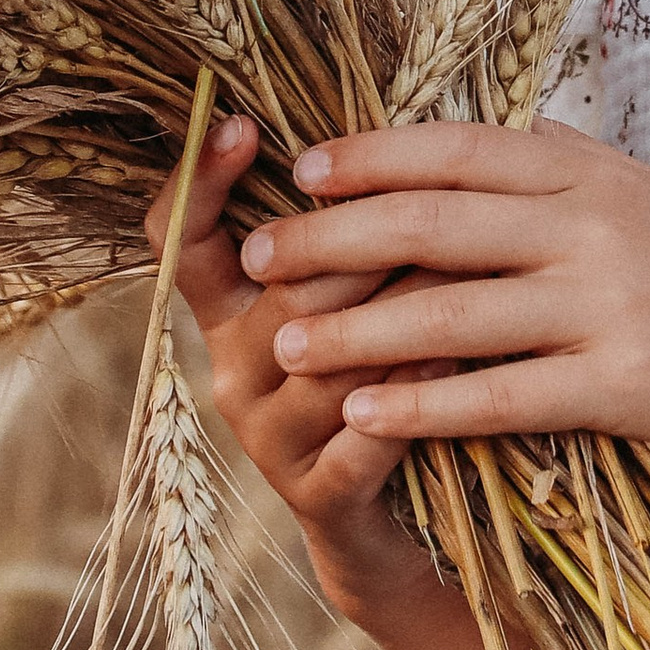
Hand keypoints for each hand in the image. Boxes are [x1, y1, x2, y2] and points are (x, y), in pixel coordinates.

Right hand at [145, 115, 477, 649]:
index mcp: (230, 310)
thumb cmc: (383, 378)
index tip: (239, 123)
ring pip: (329, 355)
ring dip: (401, 310)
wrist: (396, 526)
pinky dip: (411, 395)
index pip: (182, 239)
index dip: (201, 182)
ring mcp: (270, 439)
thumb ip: (348, 229)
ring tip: (467, 270)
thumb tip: (385, 124)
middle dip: (357, 240)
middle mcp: (232, 369)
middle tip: (428, 199)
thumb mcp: (353, 300)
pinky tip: (456, 362)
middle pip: (280, 286)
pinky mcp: (319, 496)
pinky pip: (364, 435)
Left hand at [236, 119, 649, 489]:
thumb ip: (582, 168)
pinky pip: (503, 393)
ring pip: (453, 309)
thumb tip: (520, 132)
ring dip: (356, 329)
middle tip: (258, 256)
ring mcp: (611, 302)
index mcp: (594, 172)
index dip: (373, 154)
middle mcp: (595, 224)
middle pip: (434, 220)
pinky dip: (425, 404)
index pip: (459, 149)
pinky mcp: (628, 384)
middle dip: (332, 237)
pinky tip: (365, 417)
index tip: (301, 167)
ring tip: (283, 345)